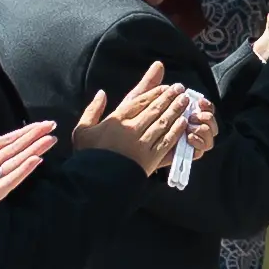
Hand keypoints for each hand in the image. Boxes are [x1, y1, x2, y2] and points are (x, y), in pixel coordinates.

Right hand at [80, 67, 208, 180]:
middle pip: (155, 108)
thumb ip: (92, 109)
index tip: (165, 86)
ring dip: (176, 110)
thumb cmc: (88, 156)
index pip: (140, 100)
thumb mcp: (82, 130)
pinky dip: (176, 130)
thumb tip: (101, 93)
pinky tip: (183, 122)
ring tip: (185, 101)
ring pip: (163, 122)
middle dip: (170, 97)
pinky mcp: (150, 158)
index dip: (155, 92)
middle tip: (181, 89)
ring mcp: (142, 143)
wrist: (95, 182)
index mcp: (117, 119)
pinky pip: (166, 141)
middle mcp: (132, 128)